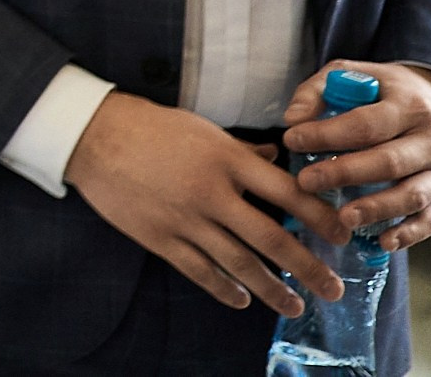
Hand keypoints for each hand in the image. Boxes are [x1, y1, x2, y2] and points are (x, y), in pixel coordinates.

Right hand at [66, 91, 342, 313]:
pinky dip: (224, 289)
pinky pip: (200, 271)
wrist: (89, 136)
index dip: (318, 216)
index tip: (341, 235)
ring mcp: (184, 218)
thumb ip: (240, 150)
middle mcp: (209, 191)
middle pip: (270, 237)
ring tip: (295, 304)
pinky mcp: (159, 237)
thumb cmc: (146, 126)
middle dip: (308, 266)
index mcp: (224, 158)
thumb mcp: (200, 128)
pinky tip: (242, 300)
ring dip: (273, 288)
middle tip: (334, 288)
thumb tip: (275, 159)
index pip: (286, 192)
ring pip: (239, 262)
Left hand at [284, 60, 430, 248]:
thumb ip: (319, 91)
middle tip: (306, 182)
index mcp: (407, 106)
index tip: (292, 140)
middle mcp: (430, 139)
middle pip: (387, 162)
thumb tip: (293, 119)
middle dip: (344, 174)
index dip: (326, 134)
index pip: (365, 124)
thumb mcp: (354, 75)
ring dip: (376, 209)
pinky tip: (383, 241)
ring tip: (342, 218)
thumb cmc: (386, 91)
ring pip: (411, 194)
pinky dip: (409, 233)